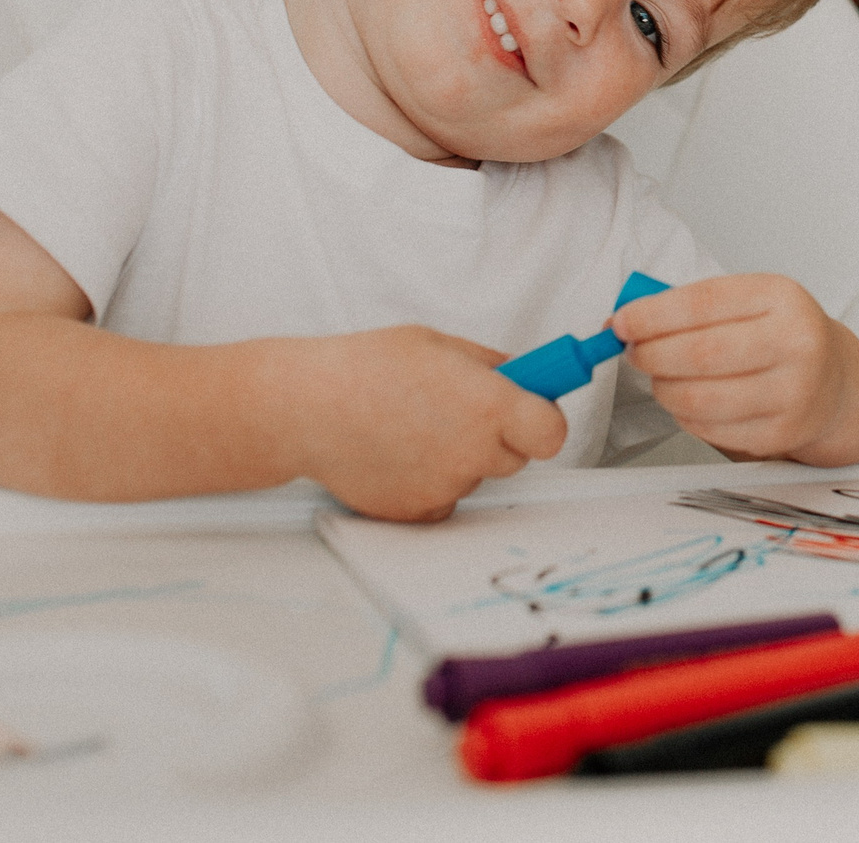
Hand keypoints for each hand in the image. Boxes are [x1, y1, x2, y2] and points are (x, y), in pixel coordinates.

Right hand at [278, 327, 566, 520]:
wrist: (306, 407)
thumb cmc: (367, 368)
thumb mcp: (439, 346)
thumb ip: (489, 367)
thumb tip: (523, 378)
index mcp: (488, 406)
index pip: (552, 433)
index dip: (544, 422)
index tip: (533, 412)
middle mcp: (473, 453)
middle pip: (515, 457)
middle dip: (499, 436)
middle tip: (460, 412)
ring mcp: (445, 487)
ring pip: (475, 476)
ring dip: (459, 457)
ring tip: (413, 427)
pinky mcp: (417, 512)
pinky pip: (443, 499)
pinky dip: (430, 482)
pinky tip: (399, 453)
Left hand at [612, 274, 858, 464]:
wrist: (838, 384)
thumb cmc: (782, 337)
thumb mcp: (751, 302)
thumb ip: (692, 307)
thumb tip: (622, 321)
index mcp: (783, 298)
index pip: (703, 303)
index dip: (652, 315)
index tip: (622, 322)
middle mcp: (796, 343)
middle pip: (699, 354)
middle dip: (651, 354)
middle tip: (635, 352)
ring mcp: (793, 392)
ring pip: (700, 398)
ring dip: (664, 389)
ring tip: (662, 378)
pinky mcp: (782, 433)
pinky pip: (711, 429)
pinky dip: (685, 416)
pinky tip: (689, 401)